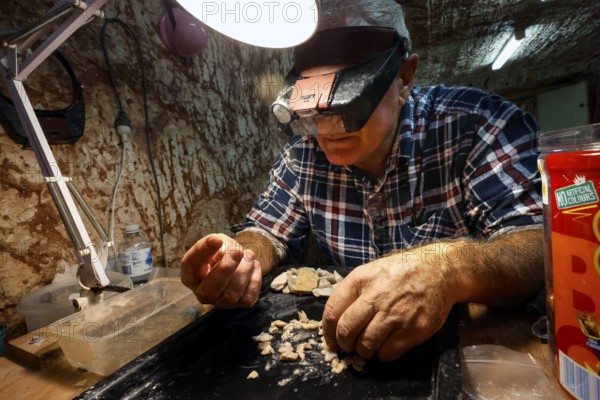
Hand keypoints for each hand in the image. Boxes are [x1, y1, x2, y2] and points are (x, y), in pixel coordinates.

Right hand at [181, 233, 261, 307]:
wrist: (235, 261)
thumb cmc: (220, 251)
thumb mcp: (215, 241)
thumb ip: (215, 242)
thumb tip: (220, 244)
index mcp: (190, 274)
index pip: (190, 266)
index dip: (204, 252)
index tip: (217, 239)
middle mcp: (201, 293)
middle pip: (209, 291)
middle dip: (226, 268)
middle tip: (237, 251)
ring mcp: (220, 302)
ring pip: (231, 295)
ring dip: (244, 271)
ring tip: (248, 254)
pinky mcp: (238, 304)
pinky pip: (248, 299)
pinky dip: (255, 280)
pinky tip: (253, 265)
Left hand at [321, 256, 454, 360]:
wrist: (438, 270)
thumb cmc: (400, 272)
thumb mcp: (371, 271)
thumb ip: (353, 292)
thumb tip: (335, 320)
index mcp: (360, 280)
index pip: (332, 311)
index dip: (328, 331)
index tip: (331, 339)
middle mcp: (376, 297)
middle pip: (347, 331)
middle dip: (344, 344)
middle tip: (348, 345)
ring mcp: (395, 314)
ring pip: (366, 346)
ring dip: (363, 351)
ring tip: (367, 345)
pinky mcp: (413, 330)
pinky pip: (388, 353)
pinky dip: (383, 354)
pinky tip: (386, 344)